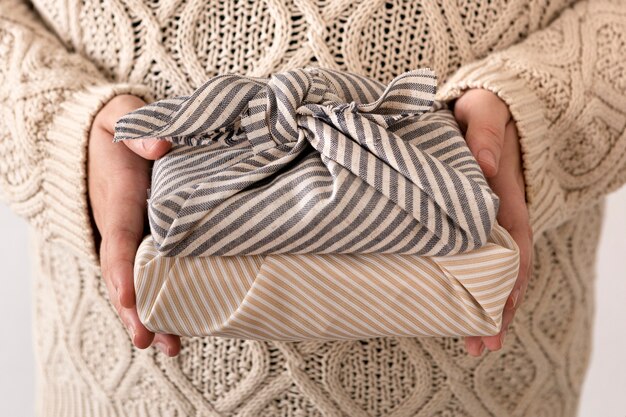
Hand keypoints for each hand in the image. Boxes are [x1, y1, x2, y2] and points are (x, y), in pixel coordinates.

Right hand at [88, 94, 180, 355]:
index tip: (131, 297)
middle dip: (135, 309)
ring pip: (135, 282)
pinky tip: (177, 325)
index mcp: (117, 200)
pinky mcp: (141, 240)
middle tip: (150, 340)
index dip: (124, 270)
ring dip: (149, 315)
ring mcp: (128, 238)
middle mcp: (118, 226)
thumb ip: (137, 128)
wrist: (100, 138)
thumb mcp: (123, 116)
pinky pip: (147, 274)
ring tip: (169, 348)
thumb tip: (161, 145)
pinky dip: (158, 300)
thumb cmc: (117, 129)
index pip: (118, 239)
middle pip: (123, 275)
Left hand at [452, 89, 533, 355]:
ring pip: (488, 271)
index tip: (500, 312)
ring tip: (471, 345)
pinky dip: (468, 285)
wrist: (480, 109)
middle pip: (505, 269)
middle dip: (497, 309)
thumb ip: (485, 133)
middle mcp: (500, 215)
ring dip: (483, 307)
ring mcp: (485, 222)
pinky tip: (454, 309)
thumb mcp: (484, 111)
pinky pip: (471, 258)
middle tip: (480, 346)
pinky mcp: (467, 223)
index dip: (510, 281)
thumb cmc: (482, 111)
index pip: (514, 245)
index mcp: (507, 195)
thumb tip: (485, 164)